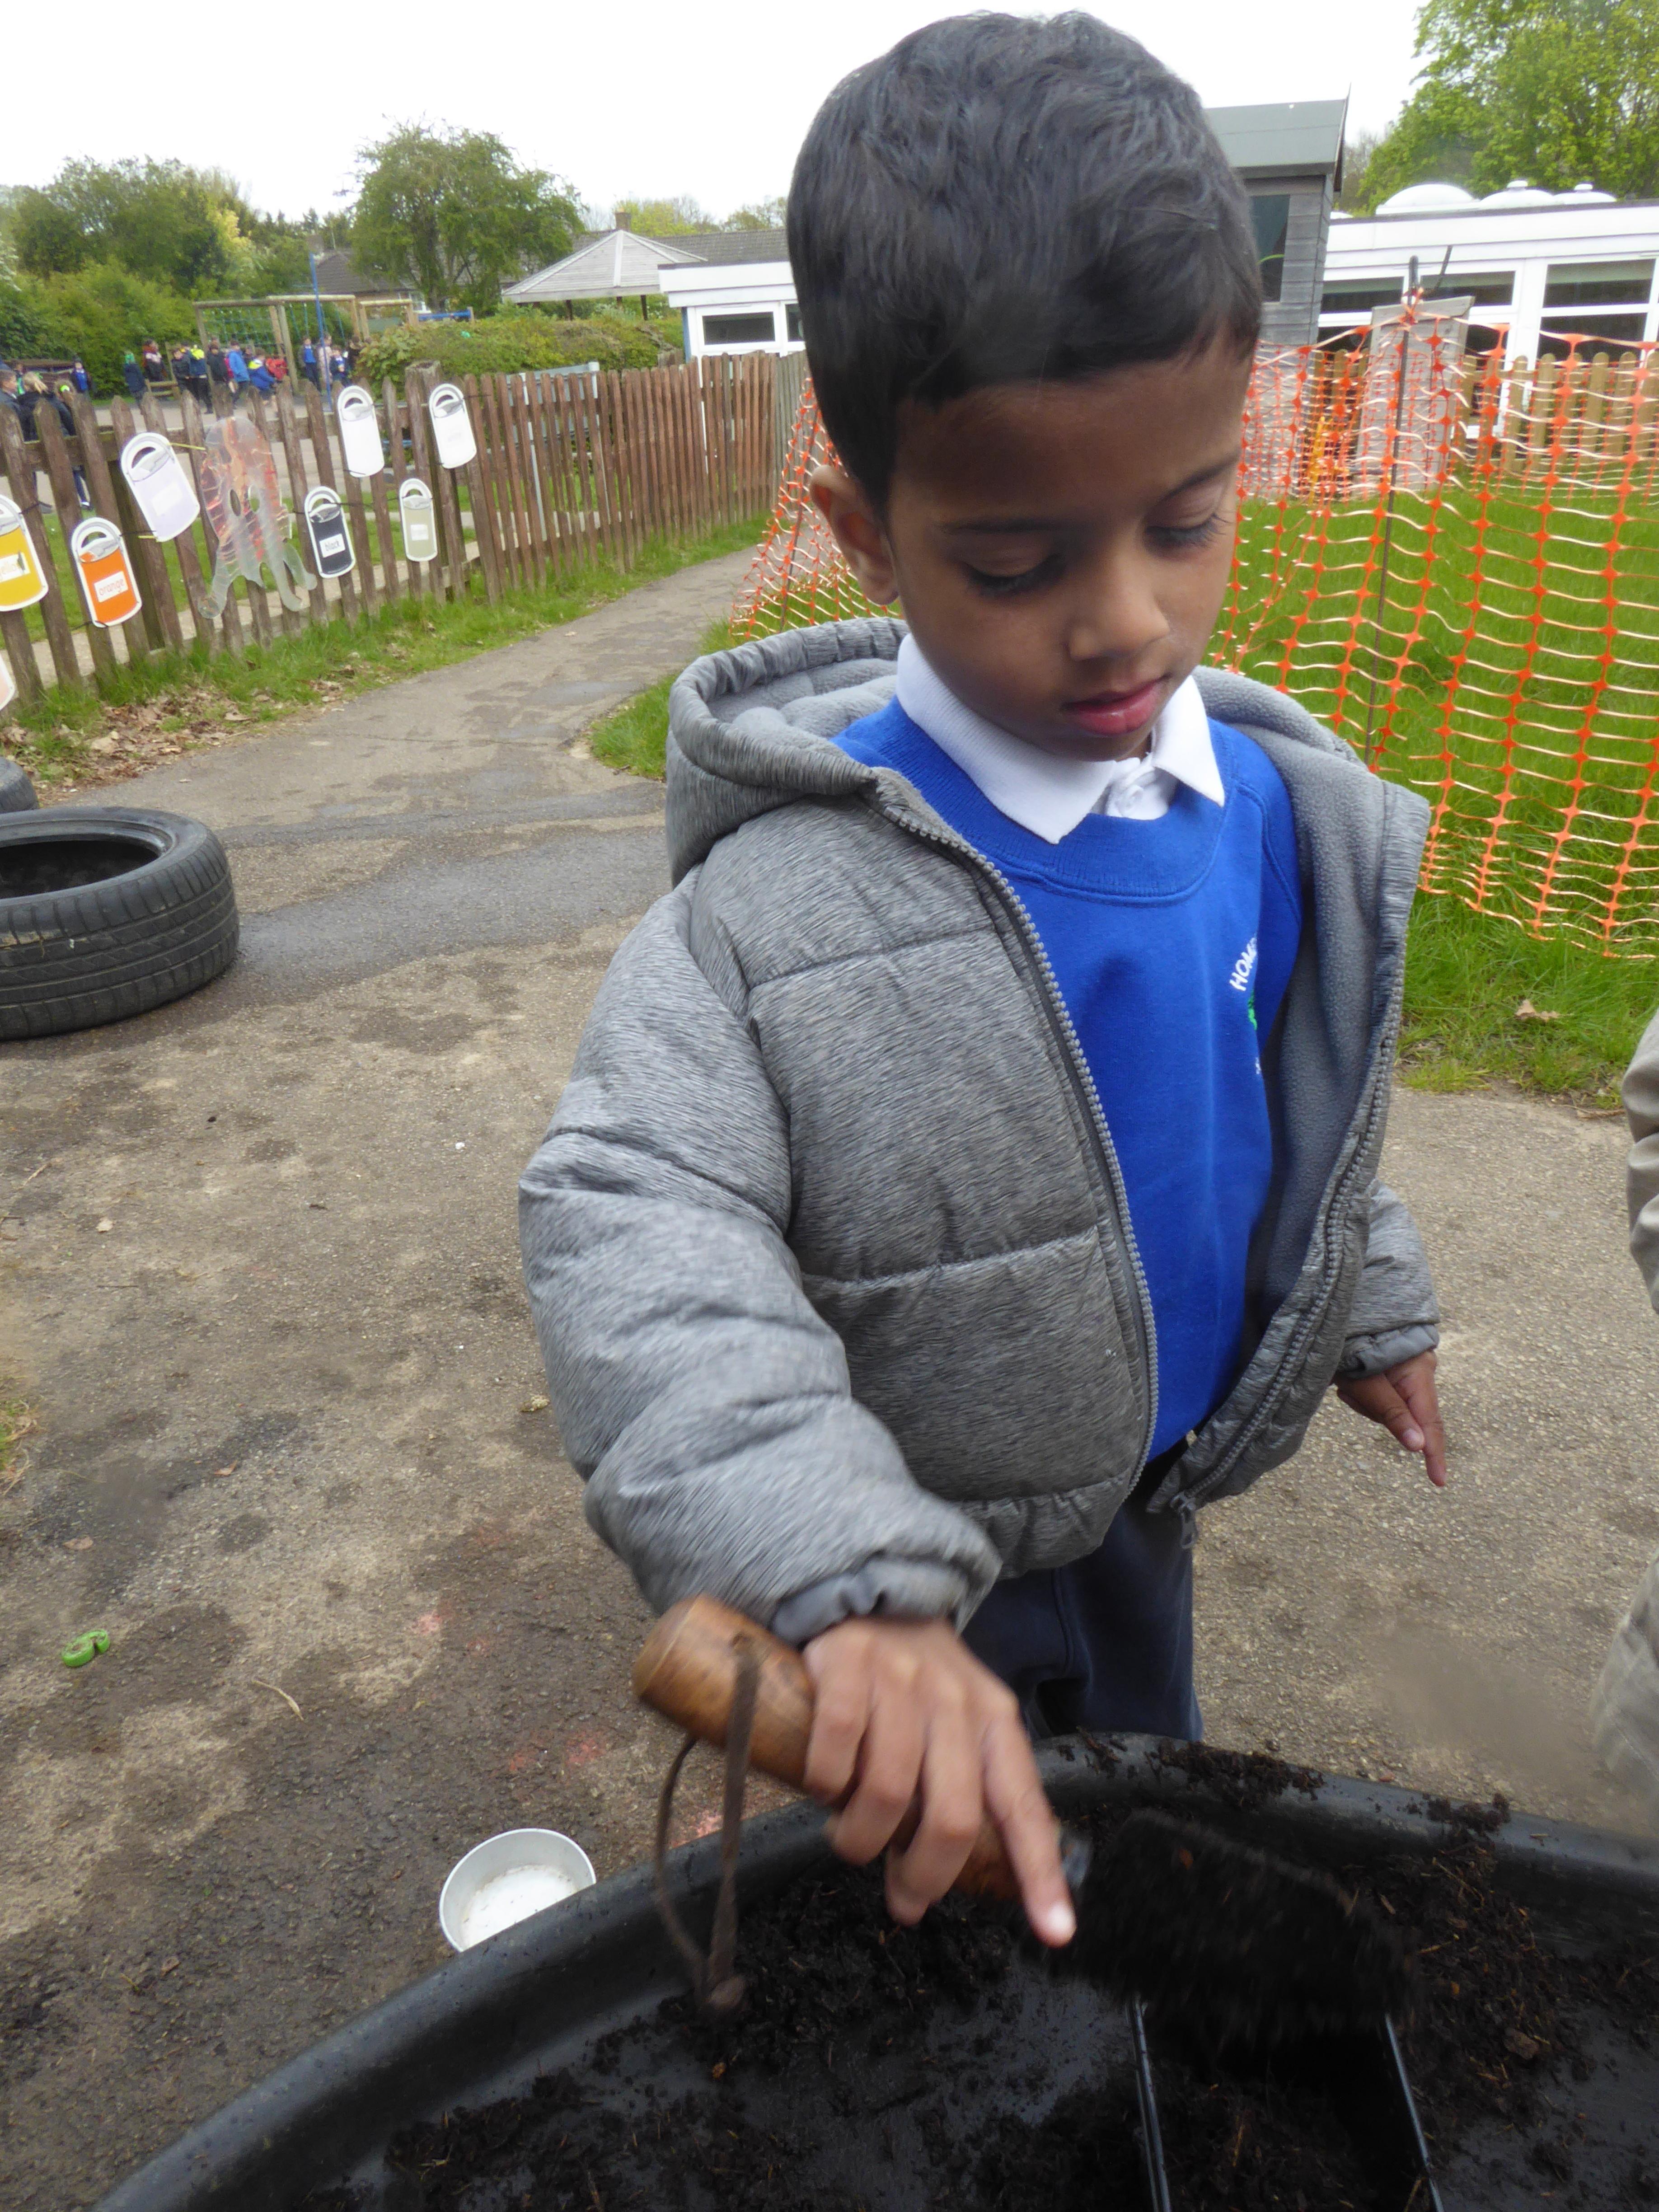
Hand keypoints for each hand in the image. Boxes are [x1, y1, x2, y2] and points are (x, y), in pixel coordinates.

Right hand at [800, 1615, 1074, 1947]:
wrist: (867, 1587)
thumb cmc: (912, 1679)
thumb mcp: (956, 1723)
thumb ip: (958, 1786)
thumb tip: (934, 1879)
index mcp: (994, 1721)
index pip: (1023, 1805)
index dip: (1040, 1872)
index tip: (1056, 1933)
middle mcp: (956, 1700)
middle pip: (953, 1816)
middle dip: (925, 1876)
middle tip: (903, 1899)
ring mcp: (902, 1678)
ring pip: (889, 1791)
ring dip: (861, 1838)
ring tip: (849, 1840)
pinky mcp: (849, 1661)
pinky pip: (837, 1746)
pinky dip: (824, 1781)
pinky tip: (820, 1784)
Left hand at [1336, 1349, 1445, 1487]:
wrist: (1346, 1309)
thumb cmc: (1355, 1344)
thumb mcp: (1368, 1384)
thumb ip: (1394, 1415)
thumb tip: (1418, 1447)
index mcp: (1419, 1376)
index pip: (1430, 1425)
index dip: (1433, 1454)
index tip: (1439, 1481)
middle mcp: (1420, 1373)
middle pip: (1402, 1416)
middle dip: (1373, 1410)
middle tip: (1349, 1389)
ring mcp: (1408, 1371)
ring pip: (1387, 1407)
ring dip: (1365, 1400)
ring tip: (1347, 1380)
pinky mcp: (1395, 1369)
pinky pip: (1381, 1395)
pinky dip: (1364, 1392)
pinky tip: (1350, 1378)